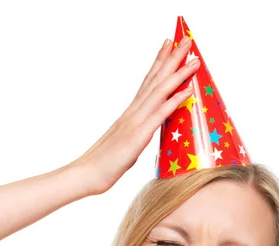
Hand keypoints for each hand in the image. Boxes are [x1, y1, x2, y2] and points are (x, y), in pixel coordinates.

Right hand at [73, 35, 199, 194]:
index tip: (169, 45)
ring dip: (178, 73)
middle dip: (171, 58)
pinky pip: (159, 114)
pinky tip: (187, 89)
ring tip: (193, 56)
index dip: (159, 62)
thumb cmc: (102, 166)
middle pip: (155, 80)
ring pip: (160, 91)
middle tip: (185, 38)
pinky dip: (175, 100)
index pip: (147, 83)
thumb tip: (141, 136)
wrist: (85, 174)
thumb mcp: (123, 146)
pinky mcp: (138, 136)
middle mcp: (132, 113)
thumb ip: (134, 137)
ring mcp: (135, 122)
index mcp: (129, 114)